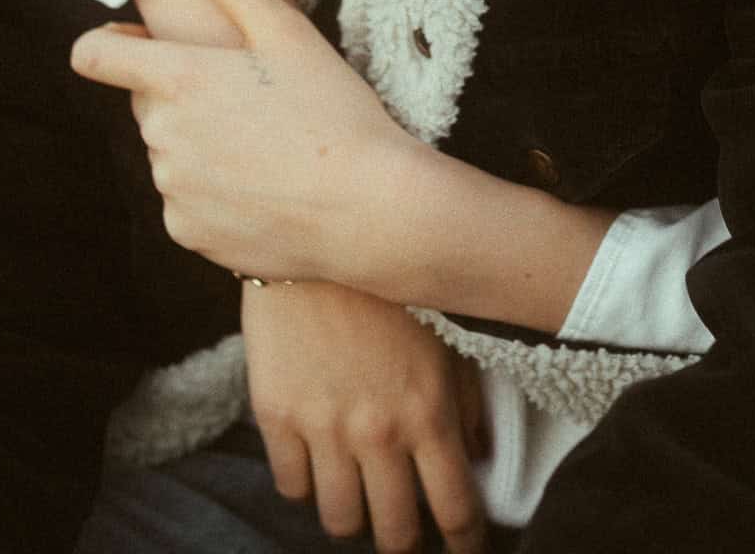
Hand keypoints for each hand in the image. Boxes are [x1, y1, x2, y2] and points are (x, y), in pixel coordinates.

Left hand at [72, 0, 616, 329]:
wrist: (368, 210)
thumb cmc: (334, 110)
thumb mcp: (286, 31)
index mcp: (178, 80)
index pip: (95, 55)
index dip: (109, 43)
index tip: (136, 42)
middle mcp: (161, 138)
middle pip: (148, 102)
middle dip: (182, 94)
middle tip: (250, 94)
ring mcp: (173, 190)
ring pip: (171, 153)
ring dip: (201, 144)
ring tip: (268, 143)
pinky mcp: (190, 233)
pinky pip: (188, 201)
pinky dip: (216, 192)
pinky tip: (267, 186)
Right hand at [244, 279, 487, 552]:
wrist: (315, 232)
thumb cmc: (390, 281)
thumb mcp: (445, 332)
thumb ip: (467, 398)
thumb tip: (479, 455)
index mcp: (428, 411)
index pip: (455, 508)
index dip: (464, 541)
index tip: (464, 549)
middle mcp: (376, 430)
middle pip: (394, 531)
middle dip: (406, 541)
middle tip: (407, 532)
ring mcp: (322, 427)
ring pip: (339, 520)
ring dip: (354, 517)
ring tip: (361, 498)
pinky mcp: (275, 414)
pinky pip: (291, 486)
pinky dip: (307, 485)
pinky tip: (320, 463)